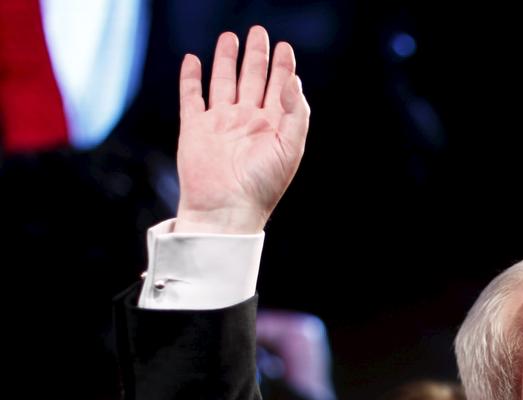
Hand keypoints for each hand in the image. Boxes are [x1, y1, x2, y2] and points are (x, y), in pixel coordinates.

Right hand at [175, 27, 309, 233]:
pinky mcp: (195, 128)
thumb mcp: (290, 148)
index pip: (280, 88)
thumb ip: (296, 113)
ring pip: (223, 83)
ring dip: (226, 60)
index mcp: (273, 126)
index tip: (285, 47)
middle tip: (258, 32)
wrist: (225, 209)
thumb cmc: (262, 185)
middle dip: (256, 56)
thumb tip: (294, 81)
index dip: (283, 67)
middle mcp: (247, 121)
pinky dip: (191, 79)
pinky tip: (194, 61)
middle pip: (252, 79)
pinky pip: (192, 97)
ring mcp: (220, 123)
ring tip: (229, 38)